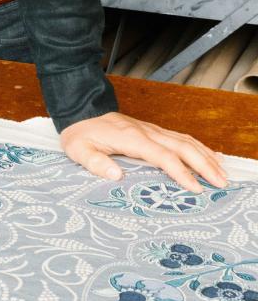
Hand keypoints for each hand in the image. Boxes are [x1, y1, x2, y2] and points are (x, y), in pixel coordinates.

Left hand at [60, 112, 227, 192]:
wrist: (81, 112)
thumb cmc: (80, 135)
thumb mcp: (79, 150)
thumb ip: (95, 163)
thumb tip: (116, 175)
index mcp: (131, 138)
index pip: (162, 156)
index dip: (181, 172)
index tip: (195, 188)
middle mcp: (146, 132)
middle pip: (183, 147)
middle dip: (205, 165)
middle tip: (221, 184)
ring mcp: (152, 130)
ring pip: (186, 141)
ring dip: (206, 157)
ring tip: (222, 174)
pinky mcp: (153, 130)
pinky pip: (181, 138)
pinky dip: (199, 147)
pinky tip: (210, 157)